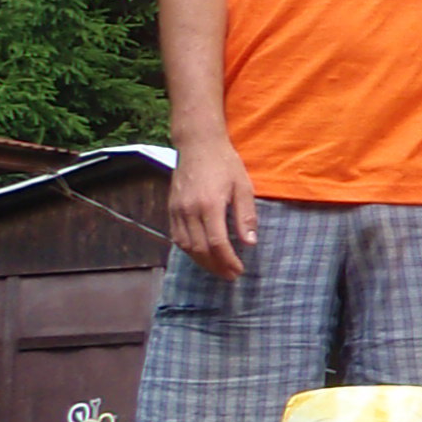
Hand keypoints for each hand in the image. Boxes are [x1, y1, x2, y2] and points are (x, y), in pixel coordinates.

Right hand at [166, 137, 258, 278]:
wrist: (198, 145)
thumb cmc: (225, 164)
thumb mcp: (243, 187)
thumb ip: (246, 216)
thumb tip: (250, 243)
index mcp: (210, 205)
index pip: (217, 242)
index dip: (228, 260)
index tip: (239, 270)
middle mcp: (189, 210)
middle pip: (200, 249)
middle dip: (216, 266)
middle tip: (230, 275)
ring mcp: (177, 210)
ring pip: (186, 246)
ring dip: (202, 262)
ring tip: (218, 269)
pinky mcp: (171, 208)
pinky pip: (177, 236)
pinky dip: (189, 250)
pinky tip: (201, 255)